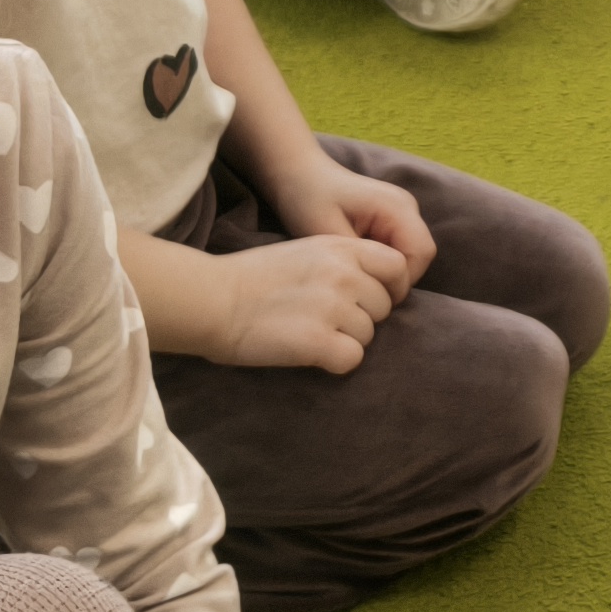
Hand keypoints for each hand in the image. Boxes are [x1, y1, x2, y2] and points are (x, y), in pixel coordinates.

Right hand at [205, 234, 408, 372]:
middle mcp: (344, 274)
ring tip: (310, 335)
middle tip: (326, 322)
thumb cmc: (251, 278)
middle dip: (362, 318)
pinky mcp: (318, 340)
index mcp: (341, 248)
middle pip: (384, 307)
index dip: (388, 288)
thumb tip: (374, 286)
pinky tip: (309, 353)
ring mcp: (333, 306)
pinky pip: (351, 359)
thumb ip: (343, 262)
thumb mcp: (306, 251)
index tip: (367, 301)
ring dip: (345, 341)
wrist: (212, 298)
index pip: (397, 266)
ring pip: (368, 336)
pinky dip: (334, 363)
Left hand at [257, 139, 437, 296]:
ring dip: (388, 271)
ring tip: (356, 273)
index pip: (421, 253)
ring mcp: (403, 212)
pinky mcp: (393, 220)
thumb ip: (360, 259)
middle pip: (421, 256)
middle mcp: (408, 207)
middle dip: (395, 277)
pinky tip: (358, 264)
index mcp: (397, 206)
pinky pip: (401, 250)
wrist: (298, 174)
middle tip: (360, 286)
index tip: (365, 289)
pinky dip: (383, 263)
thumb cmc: (308, 200)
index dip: (400, 278)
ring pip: (412, 256)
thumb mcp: (328, 234)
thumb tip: (377, 286)